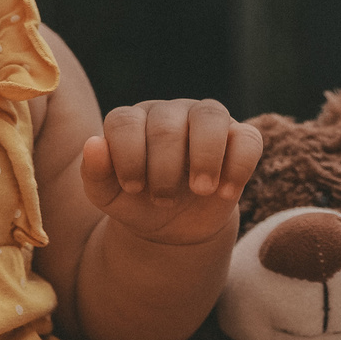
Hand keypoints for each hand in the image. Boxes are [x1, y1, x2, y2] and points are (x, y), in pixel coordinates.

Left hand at [78, 98, 261, 246]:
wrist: (173, 226)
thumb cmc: (136, 203)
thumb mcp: (108, 197)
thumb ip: (95, 172)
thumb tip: (94, 145)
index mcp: (131, 121)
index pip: (124, 121)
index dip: (128, 156)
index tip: (133, 188)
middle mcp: (168, 113)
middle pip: (167, 124)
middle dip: (164, 168)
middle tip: (162, 200)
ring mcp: (205, 121)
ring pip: (210, 115)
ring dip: (204, 156)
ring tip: (200, 190)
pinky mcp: (238, 138)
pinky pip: (247, 137)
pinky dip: (238, 166)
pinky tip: (225, 193)